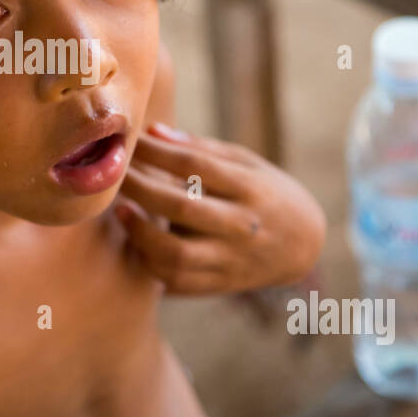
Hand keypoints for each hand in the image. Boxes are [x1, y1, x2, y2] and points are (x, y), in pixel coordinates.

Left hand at [114, 123, 325, 294]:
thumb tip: (152, 132)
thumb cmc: (266, 193)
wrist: (304, 245)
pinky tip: (137, 240)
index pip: (194, 166)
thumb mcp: (246, 163)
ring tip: (122, 211)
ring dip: (140, 233)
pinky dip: (151, 262)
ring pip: (176, 254)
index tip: (129, 141)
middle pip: (181, 207)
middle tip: (113, 174)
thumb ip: (200, 149)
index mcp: (251, 188)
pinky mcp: (220, 285)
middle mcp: (243, 226)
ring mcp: (232, 260)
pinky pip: (177, 281)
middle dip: (139, 188)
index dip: (156, 152)